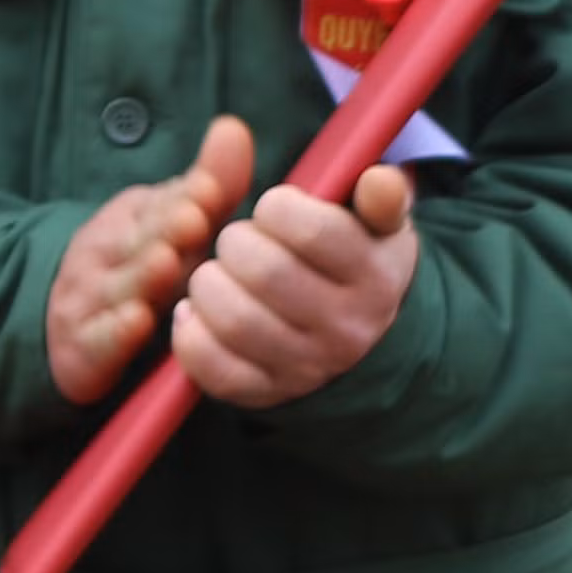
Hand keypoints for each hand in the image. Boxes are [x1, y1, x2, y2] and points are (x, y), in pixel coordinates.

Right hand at [45, 116, 253, 404]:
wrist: (60, 316)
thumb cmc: (138, 264)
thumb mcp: (170, 219)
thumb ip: (209, 182)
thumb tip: (235, 126)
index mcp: (134, 218)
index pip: (160, 206)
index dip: (185, 199)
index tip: (209, 192)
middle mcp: (108, 253)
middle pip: (138, 242)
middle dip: (165, 231)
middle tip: (193, 222)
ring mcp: (91, 299)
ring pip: (118, 288)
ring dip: (141, 277)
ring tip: (166, 265)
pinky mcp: (81, 349)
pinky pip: (97, 339)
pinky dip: (114, 333)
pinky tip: (135, 325)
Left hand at [175, 164, 419, 407]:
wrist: (362, 338)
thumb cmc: (356, 258)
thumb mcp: (379, 223)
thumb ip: (381, 195)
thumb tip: (380, 180)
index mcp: (376, 277)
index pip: (315, 232)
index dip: (277, 207)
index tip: (274, 209)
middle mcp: (347, 329)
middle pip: (265, 272)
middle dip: (235, 241)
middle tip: (238, 240)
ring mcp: (307, 367)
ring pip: (234, 320)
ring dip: (208, 284)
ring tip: (217, 273)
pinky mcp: (267, 392)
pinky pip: (214, 369)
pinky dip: (191, 333)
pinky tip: (196, 310)